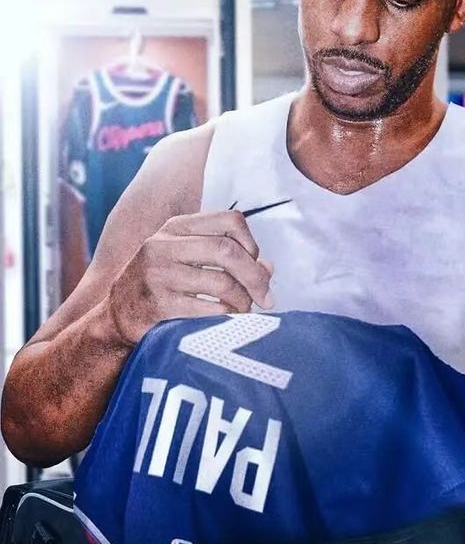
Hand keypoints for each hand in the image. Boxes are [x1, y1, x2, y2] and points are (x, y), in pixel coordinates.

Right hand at [107, 212, 272, 345]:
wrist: (116, 318)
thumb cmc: (161, 287)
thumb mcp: (187, 261)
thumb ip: (227, 260)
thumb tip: (269, 268)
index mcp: (176, 228)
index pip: (230, 220)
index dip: (252, 243)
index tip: (255, 265)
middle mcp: (164, 245)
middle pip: (228, 251)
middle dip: (255, 277)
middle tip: (267, 298)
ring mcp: (158, 274)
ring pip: (222, 283)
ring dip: (243, 302)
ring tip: (244, 312)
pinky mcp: (158, 305)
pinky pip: (208, 310)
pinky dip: (226, 318)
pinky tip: (227, 322)